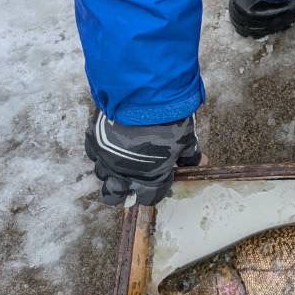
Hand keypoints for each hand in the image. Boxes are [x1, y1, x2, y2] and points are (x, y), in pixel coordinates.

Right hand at [84, 111, 201, 206]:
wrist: (144, 97)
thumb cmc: (169, 121)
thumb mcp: (186, 139)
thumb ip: (190, 155)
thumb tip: (201, 162)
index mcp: (149, 179)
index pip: (150, 198)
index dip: (154, 191)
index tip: (159, 181)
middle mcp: (123, 175)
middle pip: (115, 196)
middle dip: (122, 191)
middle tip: (130, 181)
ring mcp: (106, 159)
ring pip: (102, 175)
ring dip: (110, 171)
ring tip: (121, 161)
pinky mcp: (94, 141)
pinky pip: (93, 154)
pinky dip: (100, 152)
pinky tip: (110, 144)